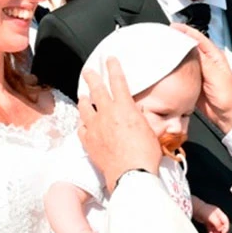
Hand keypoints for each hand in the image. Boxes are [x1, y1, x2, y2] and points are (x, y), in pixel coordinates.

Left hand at [77, 57, 161, 193]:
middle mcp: (107, 114)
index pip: (118, 81)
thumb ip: (140, 117)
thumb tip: (137, 113)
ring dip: (84, 99)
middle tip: (88, 70)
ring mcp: (95, 127)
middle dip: (91, 77)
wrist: (131, 173)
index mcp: (124, 107)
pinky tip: (84, 123)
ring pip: (85, 107)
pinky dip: (83, 123)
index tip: (110, 59)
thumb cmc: (145, 154)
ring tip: (83, 96)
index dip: (113, 68)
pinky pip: (82, 128)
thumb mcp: (149, 130)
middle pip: (96, 89)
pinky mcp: (89, 141)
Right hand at [171, 23, 231, 130]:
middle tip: (164, 37)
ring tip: (162, 49)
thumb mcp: (215, 75)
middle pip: (189, 47)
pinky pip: (181, 73)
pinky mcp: (193, 83)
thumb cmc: (227, 96)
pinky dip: (174, 69)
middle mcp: (206, 63)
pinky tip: (166, 67)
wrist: (226, 115)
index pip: (198, 38)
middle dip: (177, 41)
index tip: (173, 27)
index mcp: (214, 56)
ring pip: (184, 59)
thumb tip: (190, 46)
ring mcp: (199, 72)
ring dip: (174, 54)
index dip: (186, 31)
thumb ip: (203, 60)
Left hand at [193, 201, 229, 232]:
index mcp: (219, 214)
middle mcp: (216, 217)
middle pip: (221, 226)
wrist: (195, 208)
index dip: (226, 228)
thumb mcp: (212, 217)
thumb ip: (217, 223)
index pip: (226, 222)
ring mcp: (211, 220)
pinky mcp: (207, 222)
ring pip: (216, 229)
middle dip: (222, 232)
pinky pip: (210, 229)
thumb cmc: (203, 210)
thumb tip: (221, 229)